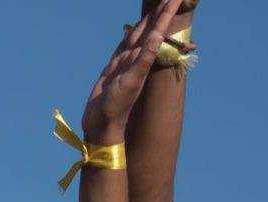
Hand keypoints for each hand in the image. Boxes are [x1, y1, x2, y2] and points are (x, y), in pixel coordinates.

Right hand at [80, 0, 183, 143]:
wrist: (101, 123)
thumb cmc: (116, 106)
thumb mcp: (131, 83)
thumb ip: (143, 60)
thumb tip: (157, 37)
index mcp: (143, 58)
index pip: (158, 30)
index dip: (166, 13)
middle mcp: (136, 58)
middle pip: (150, 28)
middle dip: (160, 11)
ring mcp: (125, 62)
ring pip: (138, 35)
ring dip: (148, 20)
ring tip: (158, 5)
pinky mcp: (114, 68)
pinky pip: (125, 46)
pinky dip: (130, 35)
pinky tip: (134, 29)